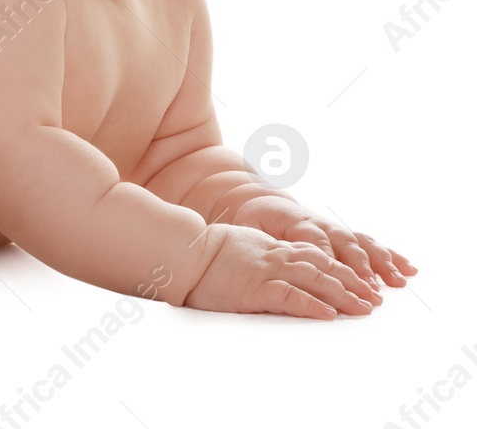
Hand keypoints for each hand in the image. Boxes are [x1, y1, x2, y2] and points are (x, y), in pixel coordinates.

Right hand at [183, 223, 380, 319]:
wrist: (183, 252)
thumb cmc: (202, 251)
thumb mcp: (239, 246)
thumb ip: (260, 252)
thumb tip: (271, 263)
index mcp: (272, 248)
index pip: (316, 255)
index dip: (341, 266)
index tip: (360, 279)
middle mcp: (276, 257)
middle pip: (325, 267)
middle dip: (354, 282)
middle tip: (375, 297)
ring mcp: (268, 271)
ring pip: (316, 280)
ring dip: (345, 294)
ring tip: (366, 307)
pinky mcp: (257, 289)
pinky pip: (292, 297)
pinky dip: (313, 305)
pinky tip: (330, 314)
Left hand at [228, 194, 417, 289]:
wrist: (263, 201)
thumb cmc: (255, 219)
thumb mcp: (248, 227)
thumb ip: (260, 242)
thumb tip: (266, 257)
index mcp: (296, 222)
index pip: (315, 243)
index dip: (328, 261)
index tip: (337, 281)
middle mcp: (321, 224)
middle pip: (345, 245)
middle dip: (360, 269)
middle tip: (372, 292)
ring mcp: (336, 228)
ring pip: (362, 244)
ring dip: (381, 264)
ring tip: (397, 282)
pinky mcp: (345, 234)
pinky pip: (370, 243)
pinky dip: (390, 256)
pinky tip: (408, 269)